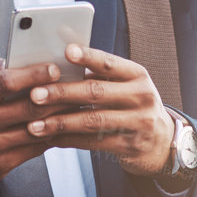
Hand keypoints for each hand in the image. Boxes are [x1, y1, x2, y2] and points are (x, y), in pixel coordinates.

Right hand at [0, 55, 84, 194]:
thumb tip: (9, 58)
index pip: (4, 83)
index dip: (32, 74)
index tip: (53, 68)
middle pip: (26, 108)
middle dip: (56, 96)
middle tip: (76, 85)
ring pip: (35, 130)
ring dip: (60, 117)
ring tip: (78, 105)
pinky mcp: (1, 165)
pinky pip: (34, 149)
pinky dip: (52, 137)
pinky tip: (63, 126)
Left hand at [22, 43, 175, 175]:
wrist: (161, 142)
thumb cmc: (133, 106)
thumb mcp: (127, 85)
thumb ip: (100, 76)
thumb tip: (59, 64)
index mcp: (137, 75)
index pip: (110, 63)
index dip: (88, 57)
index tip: (67, 51)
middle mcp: (141, 97)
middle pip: (96, 93)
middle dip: (62, 93)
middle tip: (36, 94)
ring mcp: (138, 123)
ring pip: (92, 121)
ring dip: (60, 123)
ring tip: (35, 125)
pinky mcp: (129, 146)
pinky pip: (93, 142)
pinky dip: (69, 140)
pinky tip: (51, 138)